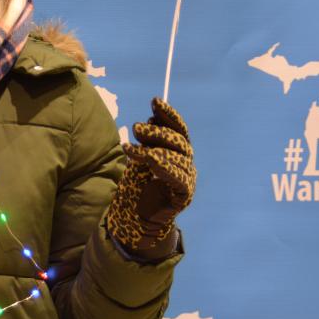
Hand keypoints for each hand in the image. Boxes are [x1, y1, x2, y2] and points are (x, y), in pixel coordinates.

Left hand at [105, 98, 194, 255]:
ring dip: (152, 149)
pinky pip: (177, 177)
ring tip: (131, 149)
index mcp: (177, 151)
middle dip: (156, 132)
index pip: (178, 129)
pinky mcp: (184, 194)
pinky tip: (149, 160)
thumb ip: (148, 140)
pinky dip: (163, 166)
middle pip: (178, 141)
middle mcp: (185, 162)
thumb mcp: (139, 157)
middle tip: (136, 127)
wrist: (134, 218)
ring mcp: (187, 178)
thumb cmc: (136, 186)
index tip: (155, 101)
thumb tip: (152, 119)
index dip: (168, 115)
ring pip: (176, 157)